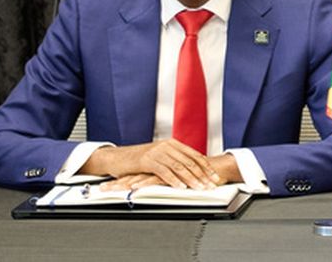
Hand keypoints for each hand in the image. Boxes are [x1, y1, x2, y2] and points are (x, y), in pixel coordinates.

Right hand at [81, 139, 219, 189]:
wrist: (116, 158)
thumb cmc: (138, 160)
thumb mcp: (159, 157)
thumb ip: (174, 161)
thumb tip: (190, 171)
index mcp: (173, 144)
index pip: (194, 155)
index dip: (207, 167)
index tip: (215, 177)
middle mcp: (167, 146)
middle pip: (190, 161)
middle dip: (203, 174)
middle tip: (212, 184)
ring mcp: (157, 152)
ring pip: (179, 166)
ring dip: (192, 179)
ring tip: (201, 188)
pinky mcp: (147, 160)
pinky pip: (164, 171)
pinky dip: (174, 180)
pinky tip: (181, 187)